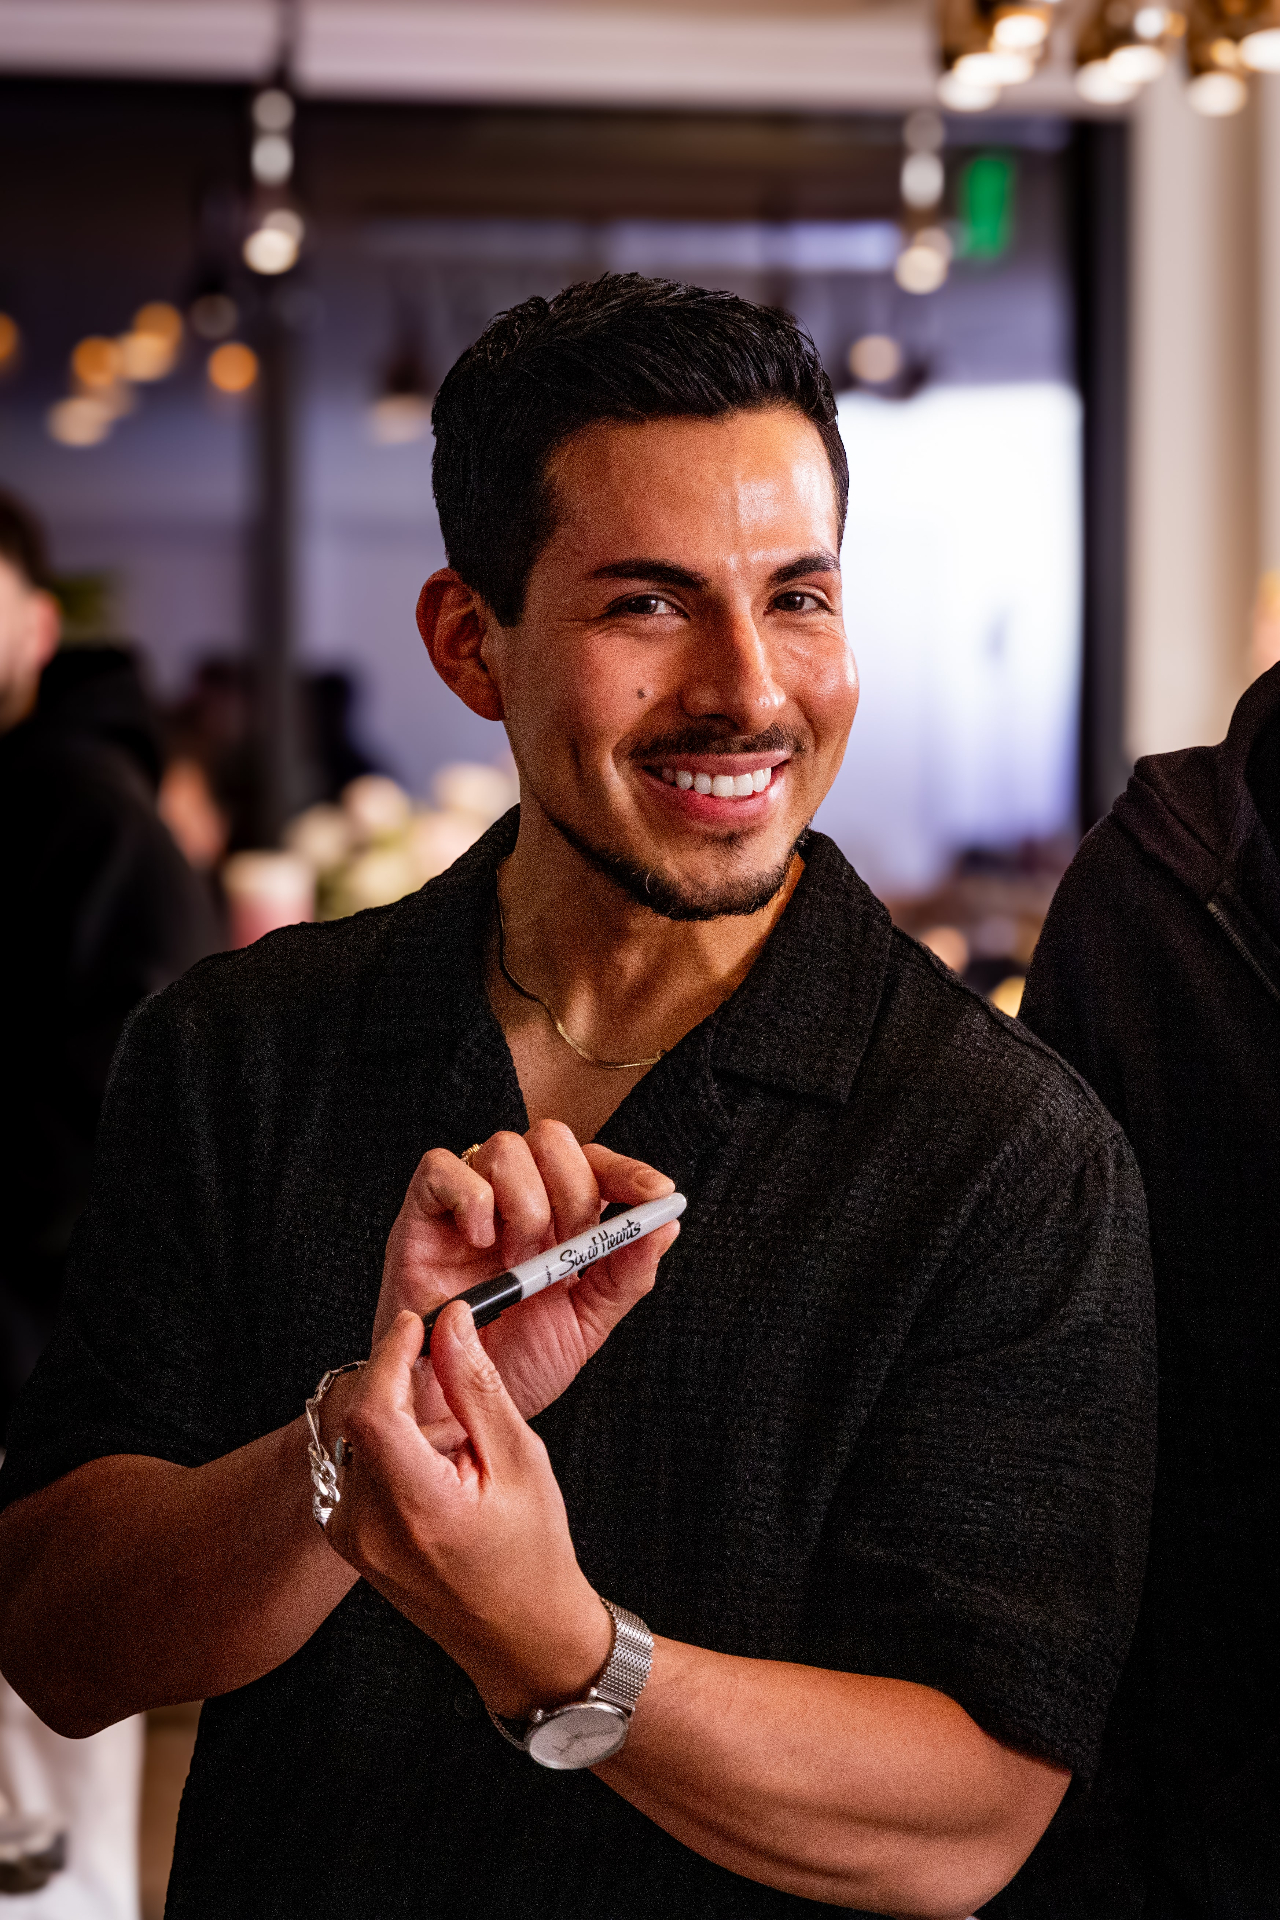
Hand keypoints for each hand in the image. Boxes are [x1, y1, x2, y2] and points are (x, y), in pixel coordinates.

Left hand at [327, 1303, 611, 1716]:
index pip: (373, 1409)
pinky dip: (391, 1450)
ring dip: (399, 1418)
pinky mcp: (349, 1540)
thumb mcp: (521, 1459)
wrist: (520, 1636)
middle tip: (448, 1374)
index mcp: (416, 1508)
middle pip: (362, 1419)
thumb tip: (451, 1325)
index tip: (419, 1324)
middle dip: (400, 1382)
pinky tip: (435, 1470)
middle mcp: (369, 1527)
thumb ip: (477, 1388)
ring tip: (456, 1444)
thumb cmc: (534, 1553)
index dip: (390, 1355)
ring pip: (357, 1439)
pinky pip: (356, 1468)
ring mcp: (352, 1539)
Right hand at [373, 1119, 678, 1438]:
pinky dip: (470, 1196)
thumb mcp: (583, 1325)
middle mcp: (515, 1199)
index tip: (658, 1193)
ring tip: (517, 1258)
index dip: (629, 1171)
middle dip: (574, 1190)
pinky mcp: (421, 1211)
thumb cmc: (513, 1365)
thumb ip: (625, 1276)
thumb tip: (667, 1225)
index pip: (597, 1165)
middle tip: (568, 1244)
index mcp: (559, 1219)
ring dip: (525, 1202)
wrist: (453, 1409)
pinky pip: (442, 1167)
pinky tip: (479, 1241)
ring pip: (505, 1147)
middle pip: (553, 1140)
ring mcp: (467, 1202)